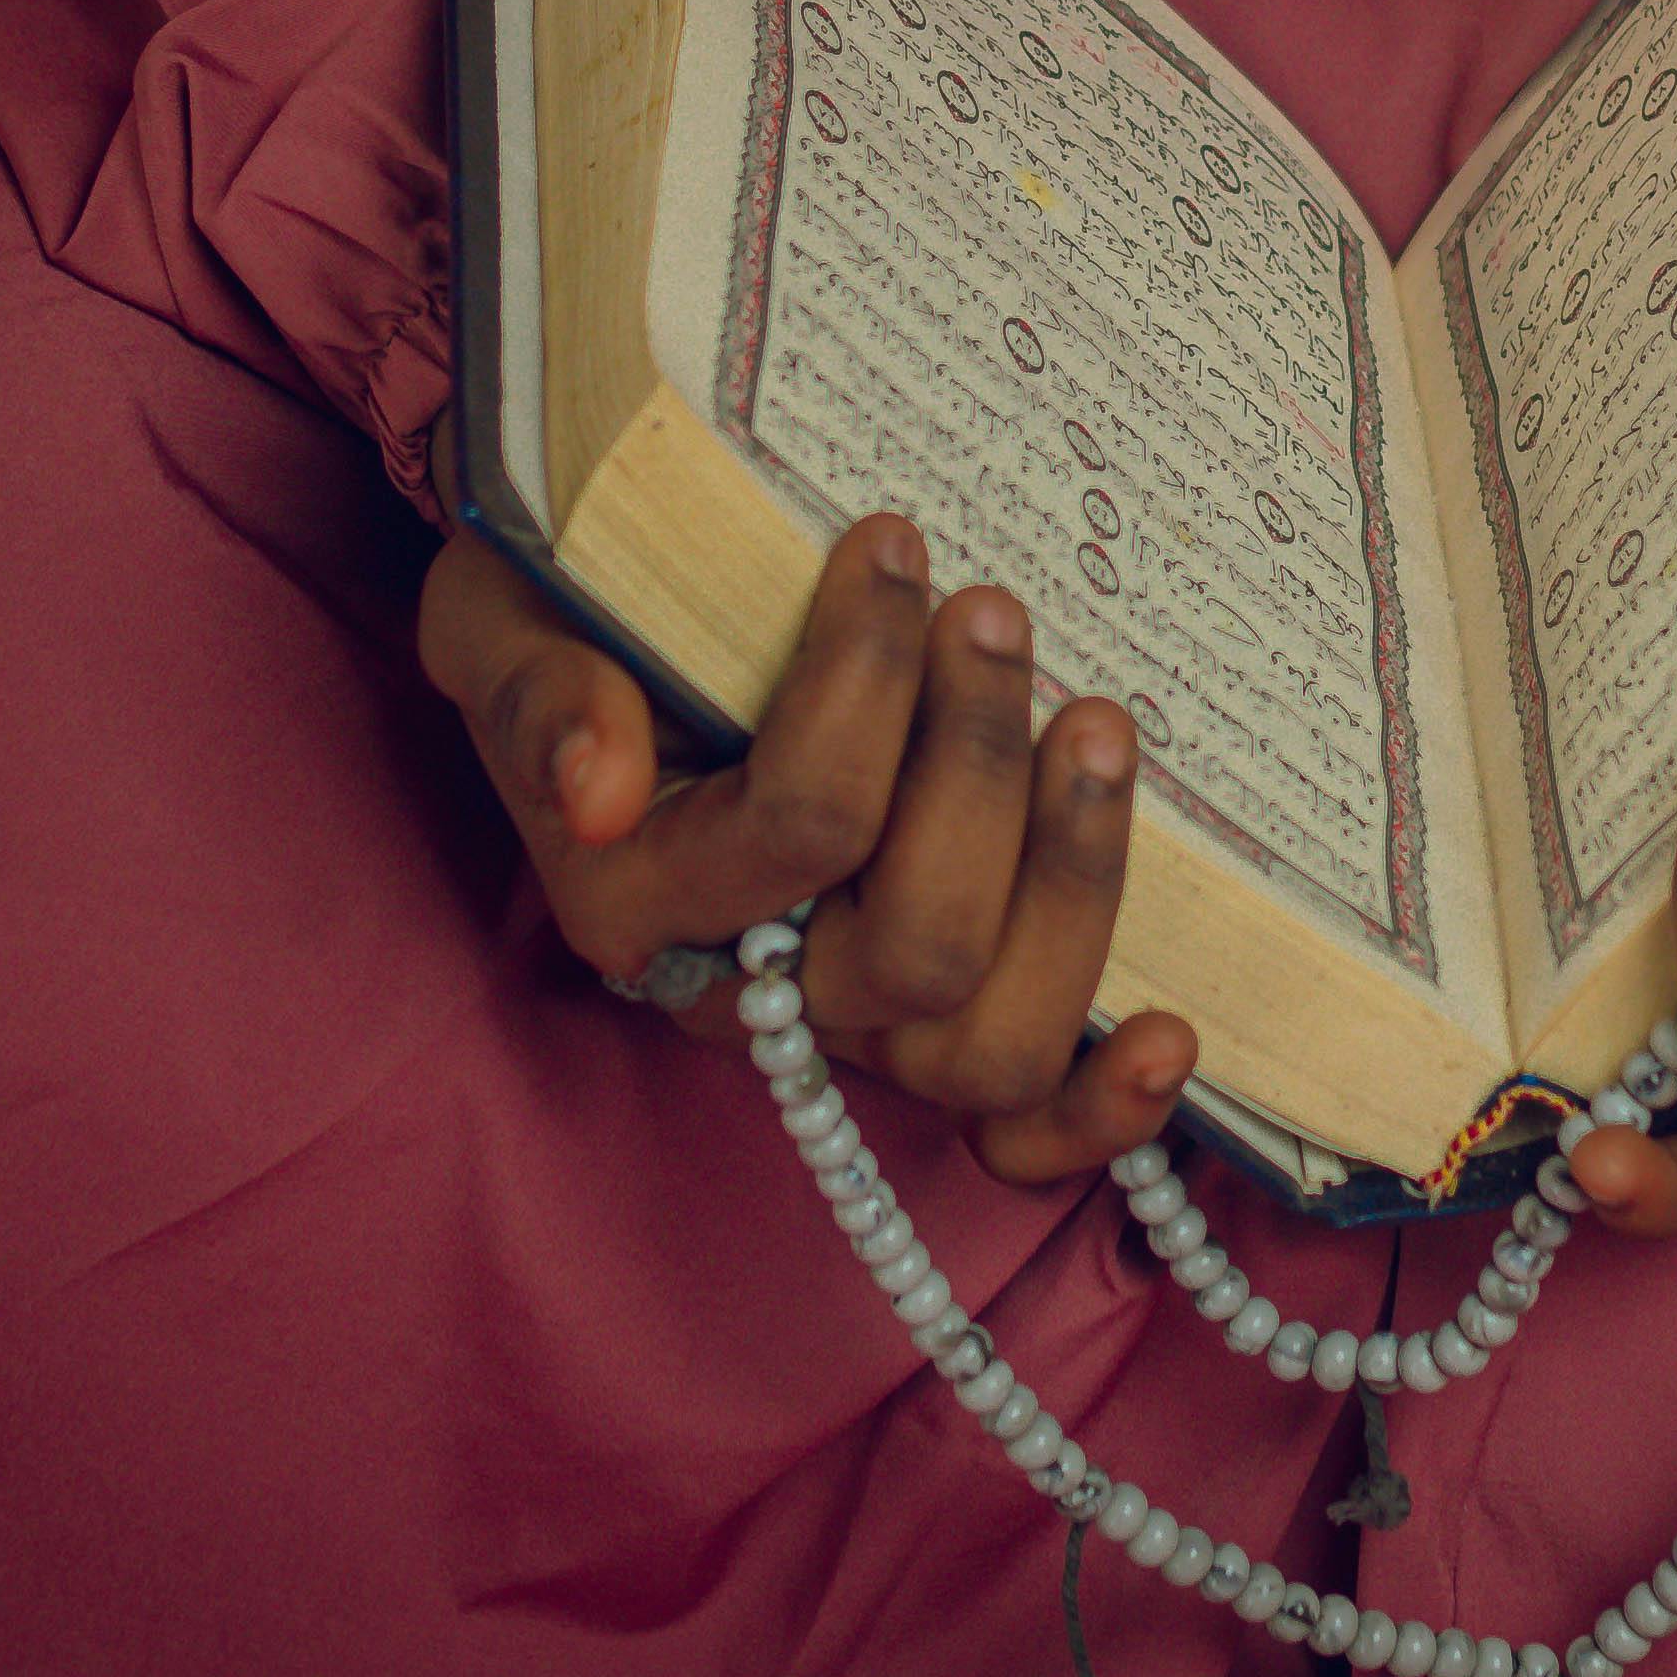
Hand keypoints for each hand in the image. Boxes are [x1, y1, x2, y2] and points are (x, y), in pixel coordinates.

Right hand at [416, 514, 1198, 1182]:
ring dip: (1072, 885)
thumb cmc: (561, 618)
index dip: (867, 685)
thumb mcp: (506, 621)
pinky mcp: (936, 1030)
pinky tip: (1170, 1031)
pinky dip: (1101, 1113)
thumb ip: (538, 694)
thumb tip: (602, 782)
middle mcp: (750, 991)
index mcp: (640, 899)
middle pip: (919, 951)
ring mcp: (857, 1023)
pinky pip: (1020, 1134)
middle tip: (993, 614)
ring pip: (989, 1044)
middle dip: (985, 770)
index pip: (797, 827)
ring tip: (1096, 725)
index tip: (893, 542)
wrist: (588, 640)